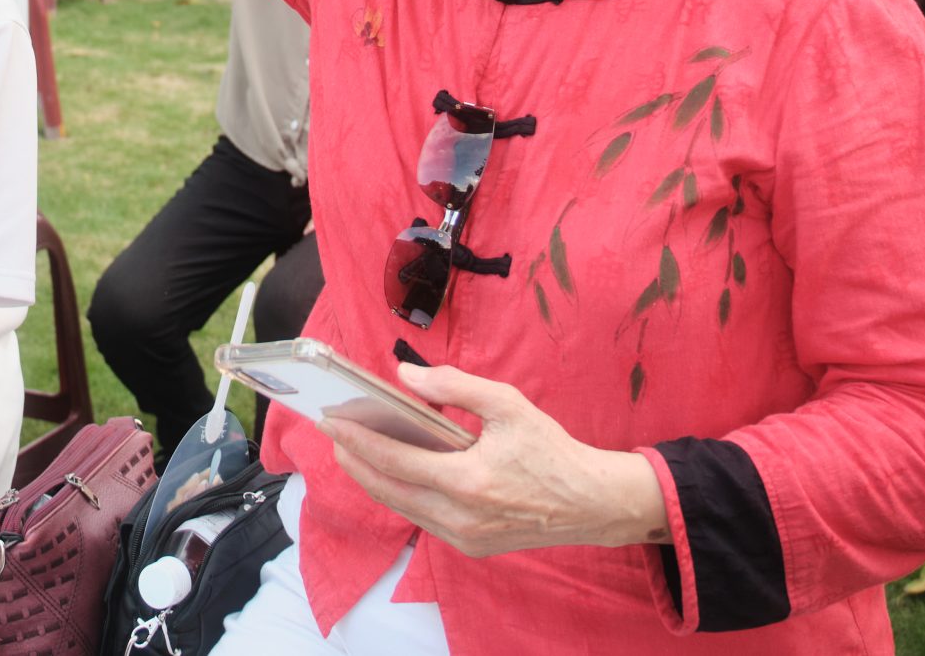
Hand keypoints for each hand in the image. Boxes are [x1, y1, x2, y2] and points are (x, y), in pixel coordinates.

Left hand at [326, 364, 665, 557]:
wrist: (592, 503)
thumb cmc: (552, 451)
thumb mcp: (509, 405)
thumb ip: (455, 387)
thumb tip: (407, 376)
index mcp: (468, 482)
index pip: (396, 462)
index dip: (359, 442)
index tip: (332, 422)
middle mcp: (461, 517)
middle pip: (389, 490)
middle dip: (355, 462)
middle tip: (333, 435)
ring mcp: (465, 537)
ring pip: (403, 508)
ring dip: (374, 480)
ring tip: (354, 451)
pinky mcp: (472, 546)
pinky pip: (423, 519)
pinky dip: (402, 495)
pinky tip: (392, 473)